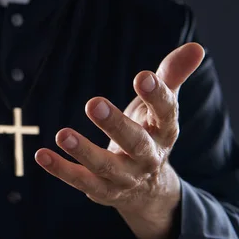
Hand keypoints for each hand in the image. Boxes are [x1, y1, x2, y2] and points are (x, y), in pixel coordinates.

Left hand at [34, 43, 204, 238]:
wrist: (148, 190)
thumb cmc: (149, 134)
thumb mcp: (160, 107)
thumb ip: (172, 76)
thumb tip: (196, 47)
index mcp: (164, 133)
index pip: (166, 114)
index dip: (157, 96)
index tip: (143, 77)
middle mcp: (148, 158)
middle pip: (135, 143)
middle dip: (115, 124)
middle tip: (93, 103)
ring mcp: (125, 177)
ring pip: (105, 166)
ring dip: (83, 150)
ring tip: (61, 134)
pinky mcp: (102, 191)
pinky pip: (80, 181)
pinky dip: (61, 169)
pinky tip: (41, 154)